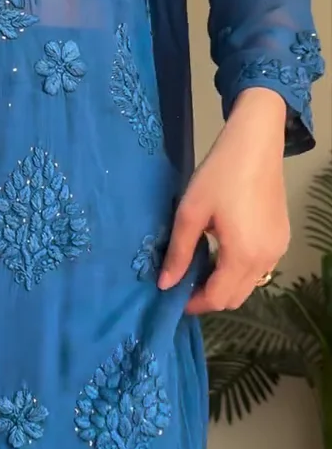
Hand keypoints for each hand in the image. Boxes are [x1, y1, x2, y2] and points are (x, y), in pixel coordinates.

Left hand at [158, 89, 289, 313]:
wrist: (255, 144)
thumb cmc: (219, 176)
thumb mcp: (190, 213)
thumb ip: (178, 252)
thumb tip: (165, 285)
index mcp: (243, 255)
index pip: (217, 298)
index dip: (194, 304)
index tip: (173, 298)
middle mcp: (266, 259)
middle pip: (236, 298)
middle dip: (209, 297)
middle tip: (183, 282)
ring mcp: (278, 249)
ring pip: (249, 285)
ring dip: (225, 285)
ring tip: (199, 267)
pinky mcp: (282, 237)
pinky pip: (260, 268)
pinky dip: (239, 271)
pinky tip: (221, 252)